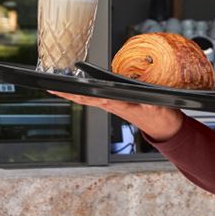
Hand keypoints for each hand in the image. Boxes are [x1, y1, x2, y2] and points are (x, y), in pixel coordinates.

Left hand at [46, 90, 183, 140]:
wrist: (165, 128)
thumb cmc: (160, 118)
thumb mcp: (158, 110)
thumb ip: (152, 106)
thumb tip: (148, 104)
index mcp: (117, 105)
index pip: (90, 98)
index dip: (73, 94)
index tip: (58, 90)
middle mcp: (111, 106)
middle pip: (83, 99)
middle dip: (66, 94)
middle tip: (49, 87)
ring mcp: (112, 105)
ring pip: (87, 99)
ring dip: (72, 93)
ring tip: (58, 87)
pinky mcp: (116, 104)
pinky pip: (95, 98)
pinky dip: (84, 93)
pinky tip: (79, 90)